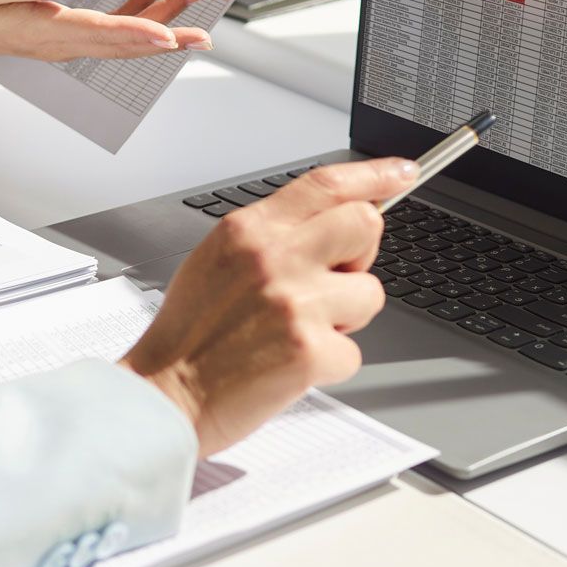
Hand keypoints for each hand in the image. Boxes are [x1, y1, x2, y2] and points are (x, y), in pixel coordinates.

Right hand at [0, 0, 212, 73]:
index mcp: (48, 31)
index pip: (105, 34)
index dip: (143, 33)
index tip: (176, 34)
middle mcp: (63, 42)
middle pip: (125, 42)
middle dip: (169, 32)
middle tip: (205, 28)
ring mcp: (65, 39)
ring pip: (122, 36)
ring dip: (159, 19)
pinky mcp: (63, 31)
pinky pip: (108, 27)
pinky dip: (134, 11)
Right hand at [120, 158, 416, 456]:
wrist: (164, 394)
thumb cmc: (189, 334)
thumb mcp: (219, 259)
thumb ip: (274, 235)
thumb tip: (329, 221)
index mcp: (250, 230)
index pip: (327, 184)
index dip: (375, 175)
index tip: (402, 173)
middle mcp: (274, 258)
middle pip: (365, 226)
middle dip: (360, 257)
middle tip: (330, 284)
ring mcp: (294, 303)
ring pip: (371, 294)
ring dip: (345, 319)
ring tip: (297, 333)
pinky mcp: (309, 351)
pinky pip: (354, 352)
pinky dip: (329, 365)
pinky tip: (290, 366)